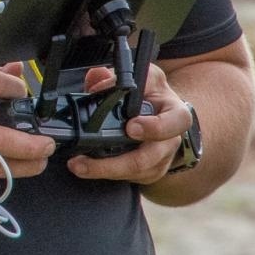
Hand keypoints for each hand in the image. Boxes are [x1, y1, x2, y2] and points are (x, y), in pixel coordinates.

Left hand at [67, 63, 189, 184]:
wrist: (164, 115)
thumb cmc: (153, 95)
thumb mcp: (143, 77)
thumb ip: (120, 76)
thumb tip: (97, 77)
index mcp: (175, 114)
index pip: (176, 122)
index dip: (155, 127)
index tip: (131, 127)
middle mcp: (171, 141)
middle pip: (147, 159)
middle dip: (114, 164)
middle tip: (85, 160)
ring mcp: (160, 161)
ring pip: (134, 173)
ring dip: (104, 171)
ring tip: (78, 165)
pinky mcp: (148, 173)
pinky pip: (128, 178)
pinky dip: (107, 174)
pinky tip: (87, 168)